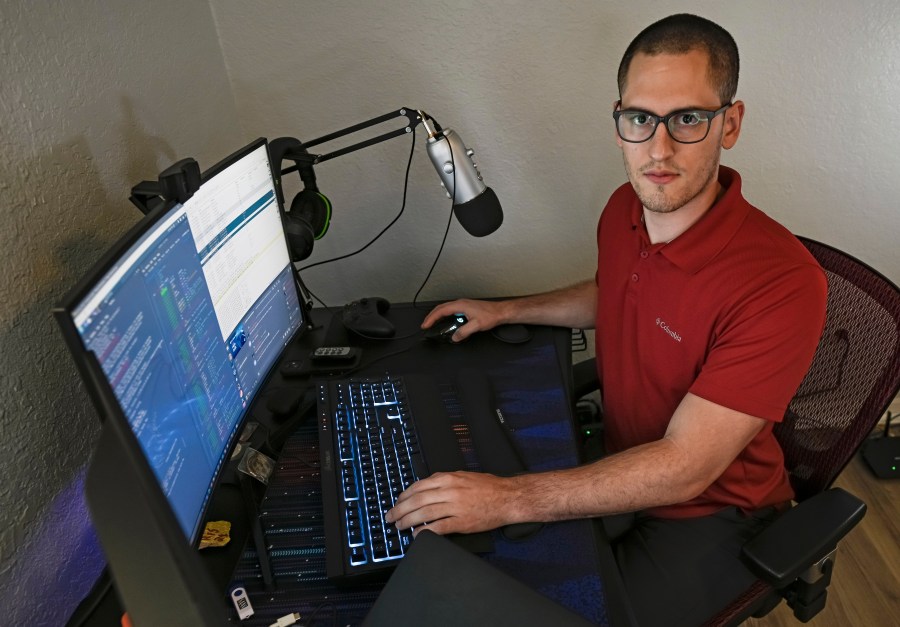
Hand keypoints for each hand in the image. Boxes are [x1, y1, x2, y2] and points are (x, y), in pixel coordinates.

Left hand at [385, 471, 519, 535]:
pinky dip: (425, 532)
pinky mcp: (462, 522)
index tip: (397, 502)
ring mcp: (455, 507)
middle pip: (417, 500)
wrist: (508, 497)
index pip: (418, 487)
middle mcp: (449, 491)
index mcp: (448, 478)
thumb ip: (444, 481)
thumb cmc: (488, 487)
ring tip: (400, 526)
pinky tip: (417, 535)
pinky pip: (439, 527)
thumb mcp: (463, 476)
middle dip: (400, 509)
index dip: (404, 496)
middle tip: (390, 517)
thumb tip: (425, 488)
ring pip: (424, 513)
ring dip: (408, 521)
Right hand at [421, 299, 507, 341]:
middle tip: (425, 324)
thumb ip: (463, 332)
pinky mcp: (466, 307)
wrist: (500, 311)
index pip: (441, 311)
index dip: (432, 318)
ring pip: (446, 308)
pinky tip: (446, 320)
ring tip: (432, 322)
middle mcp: (460, 303)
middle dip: (431, 316)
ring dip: (438, 315)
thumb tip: (454, 337)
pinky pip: (451, 310)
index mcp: (460, 305)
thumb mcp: (476, 326)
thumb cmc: (490, 315)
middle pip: (441, 308)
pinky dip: (445, 315)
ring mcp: (463, 304)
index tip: (425, 325)